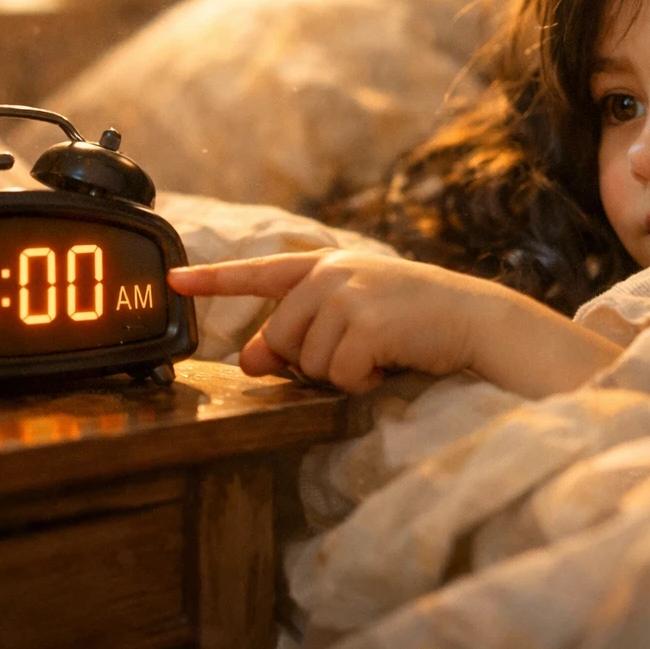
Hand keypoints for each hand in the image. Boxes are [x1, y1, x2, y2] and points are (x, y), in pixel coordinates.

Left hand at [167, 250, 622, 396]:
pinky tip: (388, 364)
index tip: (172, 282)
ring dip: (340, 373)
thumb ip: (305, 332)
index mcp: (326, 266)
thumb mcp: (357, 318)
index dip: (212, 280)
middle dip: (309, 361)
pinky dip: (362, 382)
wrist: (476, 320)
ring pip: (306, 361)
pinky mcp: (365, 321)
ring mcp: (347, 294)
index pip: (259, 273)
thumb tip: (253, 362)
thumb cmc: (418, 322)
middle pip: (280, 338)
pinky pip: (337, 374)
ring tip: (379, 356)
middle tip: (356, 356)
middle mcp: (330, 273)